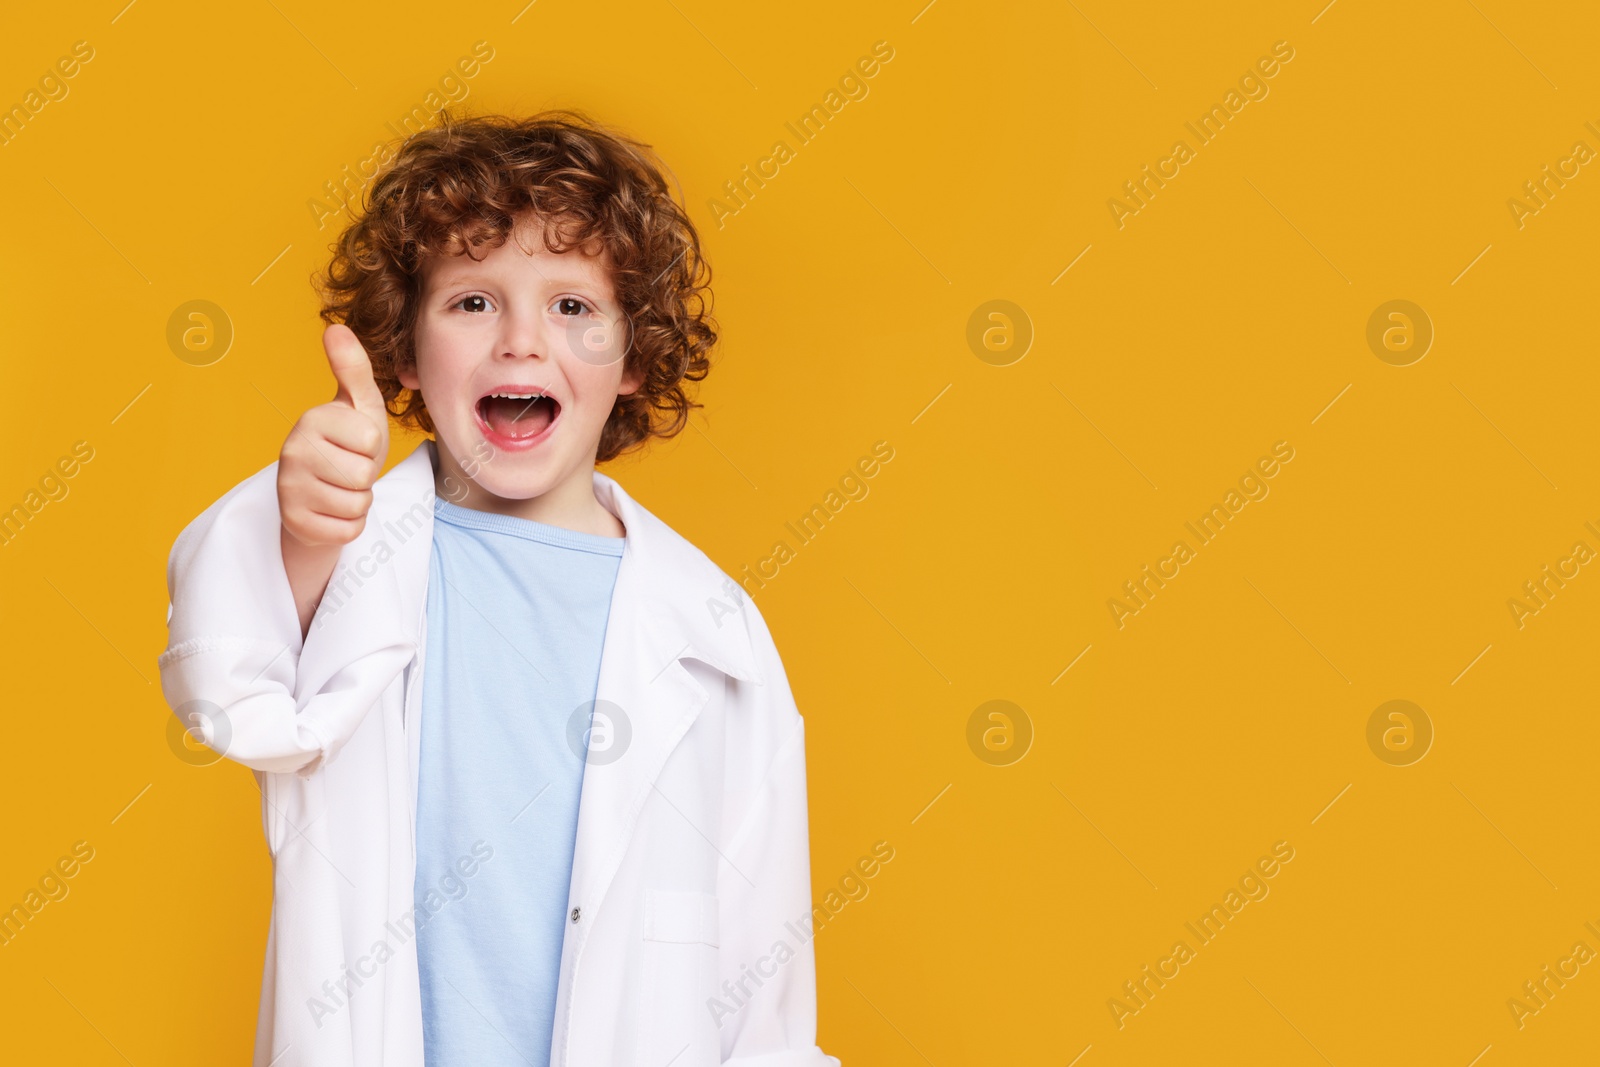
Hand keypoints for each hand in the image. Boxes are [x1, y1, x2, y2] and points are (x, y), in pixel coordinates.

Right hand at [277, 324, 390, 547]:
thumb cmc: (348, 446)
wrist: (322, 495)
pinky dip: (348, 525)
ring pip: (357, 504)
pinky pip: (347, 530)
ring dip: (358, 501)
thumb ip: (353, 369)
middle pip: (363, 475)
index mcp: (312, 418)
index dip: (372, 447)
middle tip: (347, 469)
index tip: (354, 444)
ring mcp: (288, 488)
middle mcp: (292, 451)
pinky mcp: (294, 522)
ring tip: (340, 488)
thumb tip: (336, 327)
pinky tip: (331, 511)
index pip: (371, 441)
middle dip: (366, 477)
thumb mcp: (359, 407)